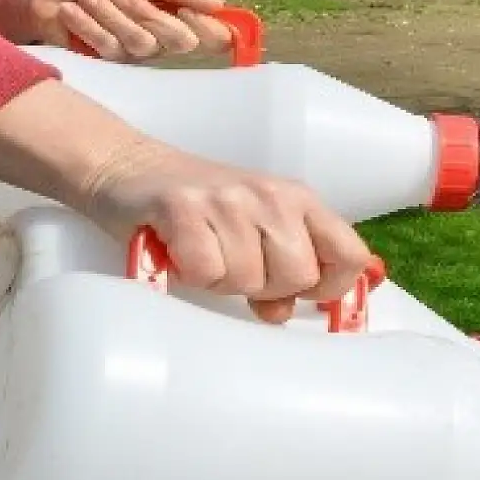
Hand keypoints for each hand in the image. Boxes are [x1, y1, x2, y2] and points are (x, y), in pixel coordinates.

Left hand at [0, 0, 233, 61]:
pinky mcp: (106, 61)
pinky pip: (110, 47)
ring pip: (143, 43)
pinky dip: (90, 24)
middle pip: (182, 41)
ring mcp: (133, 52)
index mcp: (171, 12)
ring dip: (113, 15)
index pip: (209, 33)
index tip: (188, 10)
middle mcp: (158, 36)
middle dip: (153, 15)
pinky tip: (72, 10)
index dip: (209, 28)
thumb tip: (217, 5)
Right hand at [0, 80, 371, 323]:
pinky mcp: (184, 208)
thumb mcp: (251, 231)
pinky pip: (206, 273)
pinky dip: (189, 274)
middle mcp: (271, 196)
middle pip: (298, 275)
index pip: (351, 255)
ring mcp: (228, 200)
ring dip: (221, 281)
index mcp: (298, 199)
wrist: (128, 166)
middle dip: (266, 287)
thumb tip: (284, 313)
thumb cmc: (198, 209)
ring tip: (203, 253)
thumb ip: (280, 270)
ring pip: (249, 280)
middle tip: (234, 266)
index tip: (300, 292)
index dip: (331, 287)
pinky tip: (179, 252)